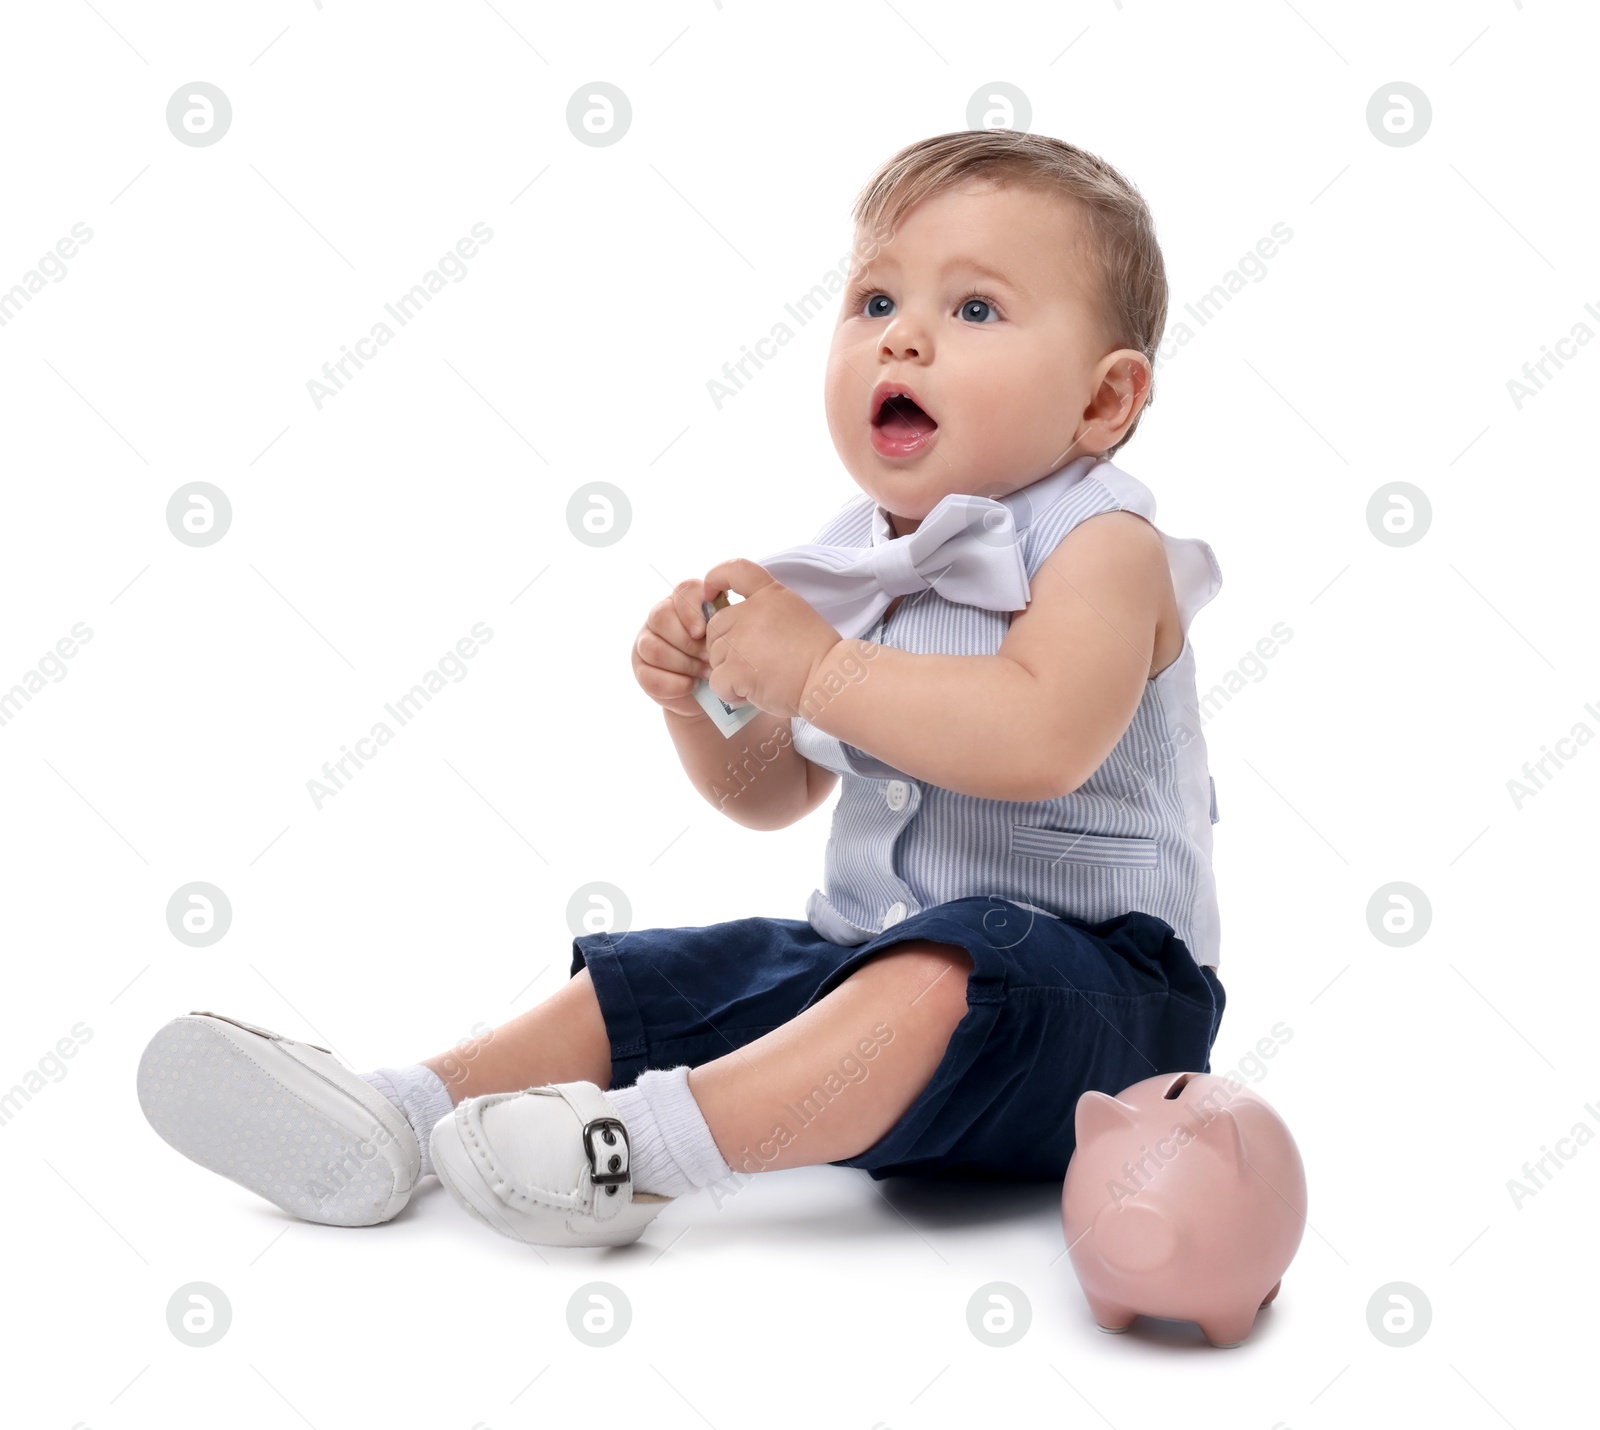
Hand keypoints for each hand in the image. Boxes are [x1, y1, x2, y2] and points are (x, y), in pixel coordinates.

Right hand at [632, 577, 714, 718]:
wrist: (712, 691)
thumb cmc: (724, 657)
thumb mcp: (730, 637)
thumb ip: (726, 624)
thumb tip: (725, 628)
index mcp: (687, 601)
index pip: (682, 591)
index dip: (690, 611)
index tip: (702, 632)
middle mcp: (661, 616)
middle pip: (661, 617)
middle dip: (688, 643)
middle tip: (709, 658)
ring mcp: (646, 641)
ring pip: (653, 648)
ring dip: (684, 665)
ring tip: (705, 673)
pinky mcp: (641, 669)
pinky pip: (649, 677)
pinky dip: (674, 684)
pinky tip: (691, 685)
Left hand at [701, 558, 841, 715]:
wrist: (830, 680)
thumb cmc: (818, 655)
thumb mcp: (796, 613)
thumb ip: (766, 611)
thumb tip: (739, 626)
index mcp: (770, 594)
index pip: (735, 570)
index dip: (716, 578)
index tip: (711, 593)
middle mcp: (751, 612)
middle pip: (716, 625)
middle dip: (725, 646)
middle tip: (751, 663)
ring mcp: (741, 640)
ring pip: (714, 656)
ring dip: (729, 672)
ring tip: (758, 680)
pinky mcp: (736, 669)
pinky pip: (717, 682)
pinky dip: (730, 693)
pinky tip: (751, 694)